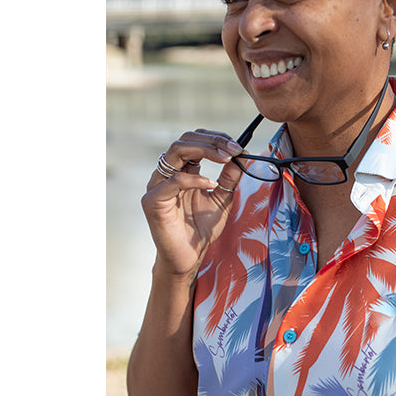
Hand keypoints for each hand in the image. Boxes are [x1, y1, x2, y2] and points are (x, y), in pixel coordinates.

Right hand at [141, 128, 243, 280]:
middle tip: (234, 149)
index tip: (237, 146)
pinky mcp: (152, 201)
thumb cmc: (200, 229)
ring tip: (226, 159)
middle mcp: (166, 174)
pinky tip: (211, 184)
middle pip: (184, 140)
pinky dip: (195, 179)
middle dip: (212, 141)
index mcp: (181, 170)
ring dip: (205, 150)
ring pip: (175, 152)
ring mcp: (157, 185)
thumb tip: (242, 155)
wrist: (188, 257)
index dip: (215, 138)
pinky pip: (173, 181)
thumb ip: (229, 177)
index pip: (194, 140)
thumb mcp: (222, 198)